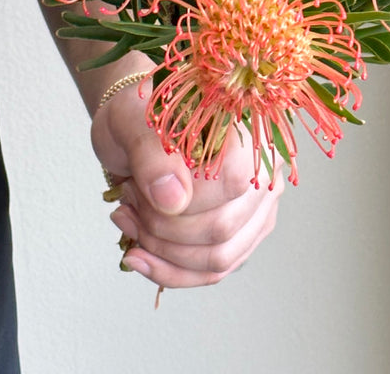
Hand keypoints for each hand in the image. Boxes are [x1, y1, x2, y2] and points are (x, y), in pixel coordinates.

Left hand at [91, 78, 282, 288]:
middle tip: (127, 204)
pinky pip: (212, 272)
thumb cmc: (137, 117)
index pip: (232, 180)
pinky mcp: (243, 236)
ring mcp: (258, 207)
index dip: (182, 199)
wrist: (136, 130)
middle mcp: (263, 170)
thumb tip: (174, 200)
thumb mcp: (128, 122)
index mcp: (245, 129)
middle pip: (223, 228)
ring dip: (163, 253)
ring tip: (130, 223)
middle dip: (162, 229)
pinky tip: (139, 254)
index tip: (135, 189)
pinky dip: (170, 270)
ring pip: (218, 258)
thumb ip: (152, 156)